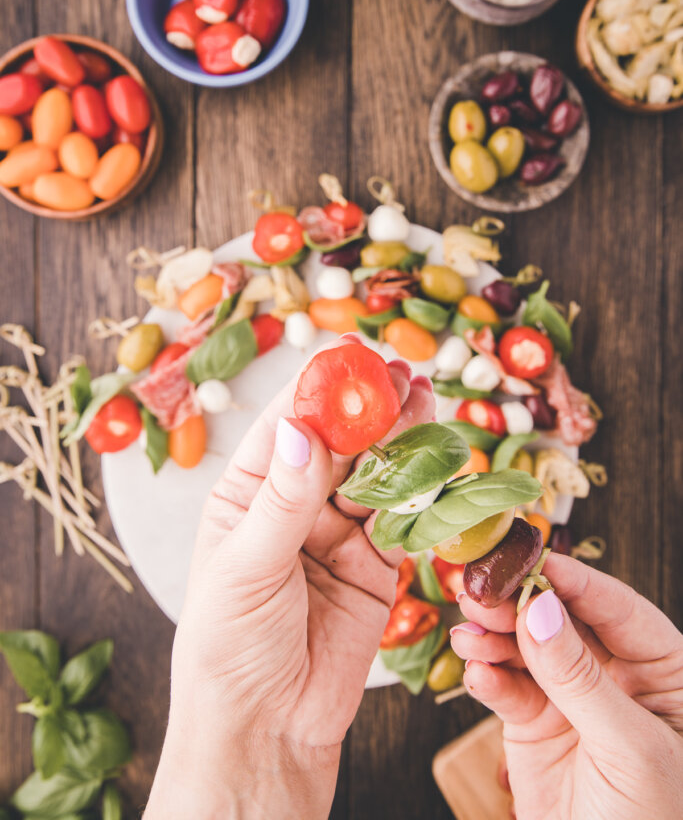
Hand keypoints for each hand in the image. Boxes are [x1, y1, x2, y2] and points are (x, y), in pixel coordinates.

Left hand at [145, 335, 434, 819]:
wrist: (267, 730)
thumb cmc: (228, 649)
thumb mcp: (246, 569)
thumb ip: (281, 501)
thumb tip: (298, 431)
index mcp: (247, 496)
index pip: (285, 430)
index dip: (317, 393)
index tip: (350, 360)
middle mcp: (293, 508)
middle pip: (338, 446)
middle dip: (369, 410)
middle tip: (401, 374)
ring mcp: (336, 537)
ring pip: (375, 478)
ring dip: (401, 442)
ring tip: (425, 399)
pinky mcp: (375, 570)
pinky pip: (403, 523)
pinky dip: (423, 494)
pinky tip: (439, 461)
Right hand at [451, 553, 682, 819]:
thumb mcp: (629, 749)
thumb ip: (581, 680)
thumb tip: (540, 609)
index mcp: (665, 673)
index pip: (621, 610)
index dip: (578, 582)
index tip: (536, 561)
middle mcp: (617, 676)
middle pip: (564, 620)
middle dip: (522, 604)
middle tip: (483, 592)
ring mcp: (572, 698)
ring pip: (527, 648)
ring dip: (494, 637)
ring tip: (468, 634)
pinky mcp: (534, 724)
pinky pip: (506, 688)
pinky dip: (486, 677)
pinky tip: (476, 672)